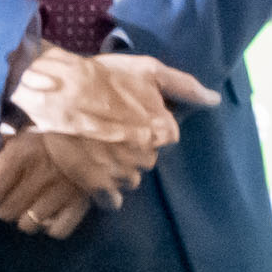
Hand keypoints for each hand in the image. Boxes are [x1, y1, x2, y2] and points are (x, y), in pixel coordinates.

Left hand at [0, 127, 103, 239]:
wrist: (104, 126)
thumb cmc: (56, 126)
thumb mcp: (22, 126)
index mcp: (21, 154)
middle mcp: (39, 176)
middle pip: (5, 212)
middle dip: (8, 202)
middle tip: (19, 190)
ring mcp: (62, 193)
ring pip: (28, 225)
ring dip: (29, 216)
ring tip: (36, 201)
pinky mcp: (83, 203)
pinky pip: (58, 230)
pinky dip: (54, 224)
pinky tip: (55, 211)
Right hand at [7, 42, 216, 197]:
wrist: (56, 90)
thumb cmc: (103, 77)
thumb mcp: (148, 71)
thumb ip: (185, 87)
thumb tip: (215, 101)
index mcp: (163, 129)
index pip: (165, 137)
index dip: (146, 127)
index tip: (127, 119)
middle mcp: (148, 154)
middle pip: (147, 158)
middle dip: (133, 148)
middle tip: (110, 133)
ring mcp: (122, 171)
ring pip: (130, 178)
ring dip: (118, 168)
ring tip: (97, 150)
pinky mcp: (97, 185)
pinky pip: (111, 200)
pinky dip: (106, 194)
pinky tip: (95, 179)